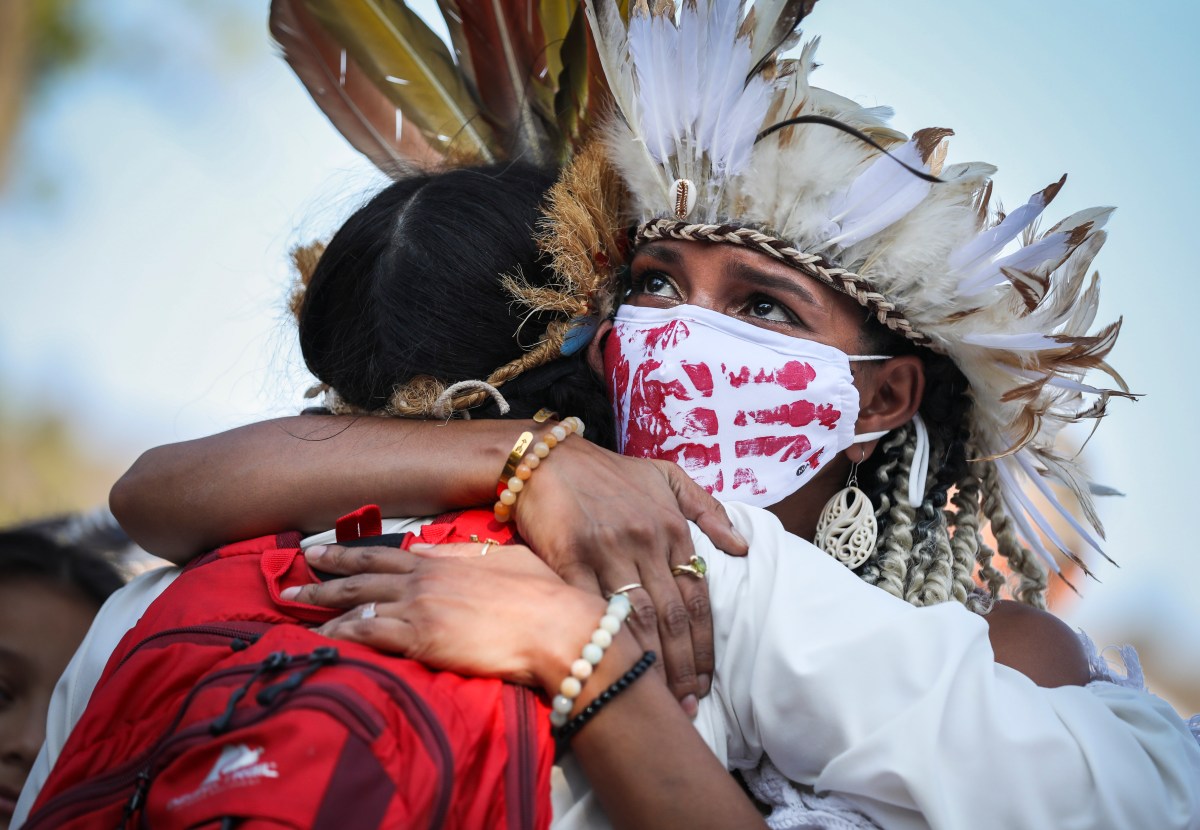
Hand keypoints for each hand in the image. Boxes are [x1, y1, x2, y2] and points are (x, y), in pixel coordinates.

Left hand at [282, 543, 605, 694]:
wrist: (555, 625)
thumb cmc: (542, 594)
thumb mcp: (505, 558)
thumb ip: (462, 552)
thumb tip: (427, 548)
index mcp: (442, 560)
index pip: (383, 553)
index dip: (346, 552)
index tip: (318, 551)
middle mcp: (423, 580)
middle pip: (359, 577)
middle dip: (319, 578)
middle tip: (287, 582)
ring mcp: (419, 609)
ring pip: (356, 606)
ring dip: (320, 610)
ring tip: (290, 612)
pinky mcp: (421, 640)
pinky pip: (368, 636)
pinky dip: (338, 638)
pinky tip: (318, 642)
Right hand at [511, 435, 747, 708]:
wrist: (547, 457)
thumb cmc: (608, 471)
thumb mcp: (665, 474)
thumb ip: (706, 507)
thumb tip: (742, 546)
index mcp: (672, 528)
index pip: (697, 597)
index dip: (703, 644)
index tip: (706, 680)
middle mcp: (646, 540)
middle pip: (672, 615)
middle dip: (683, 665)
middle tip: (688, 703)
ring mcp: (608, 548)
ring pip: (638, 616)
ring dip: (652, 662)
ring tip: (659, 697)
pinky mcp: (569, 555)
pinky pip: (591, 604)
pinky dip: (604, 636)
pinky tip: (612, 668)